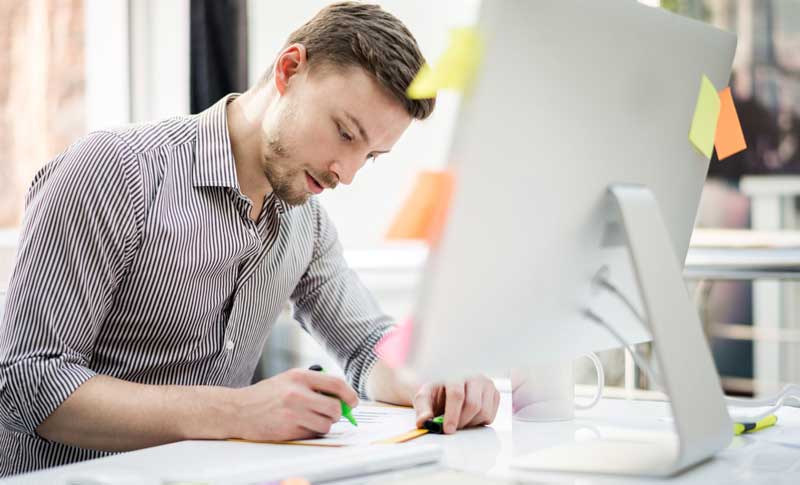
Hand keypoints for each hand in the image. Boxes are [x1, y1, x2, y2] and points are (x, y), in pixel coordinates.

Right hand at [231, 368, 358, 440]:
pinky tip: (298, 426)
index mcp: (300, 377)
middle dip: (337, 413)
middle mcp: (297, 394)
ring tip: (311, 420)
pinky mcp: (288, 430)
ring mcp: (293, 413)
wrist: (239, 410)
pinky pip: (312, 434)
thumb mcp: (289, 380)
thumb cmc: (266, 395)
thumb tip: (341, 397)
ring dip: (323, 424)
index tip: (353, 402)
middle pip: (335, 407)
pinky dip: (310, 432)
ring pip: (326, 424)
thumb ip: (314, 384)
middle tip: (331, 413)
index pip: (336, 384)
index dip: (349, 394)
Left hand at [412, 375, 499, 433]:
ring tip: (459, 421)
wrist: (449, 388)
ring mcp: (487, 385)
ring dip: (470, 423)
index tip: (448, 429)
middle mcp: (474, 377)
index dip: (452, 415)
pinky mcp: (495, 394)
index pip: (457, 394)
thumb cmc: (437, 393)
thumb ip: (422, 409)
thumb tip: (423, 421)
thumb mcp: (425, 398)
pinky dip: (479, 422)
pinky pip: (490, 416)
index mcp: (455, 374)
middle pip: (473, 405)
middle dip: (461, 421)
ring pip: (484, 412)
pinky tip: (469, 417)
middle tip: (452, 428)